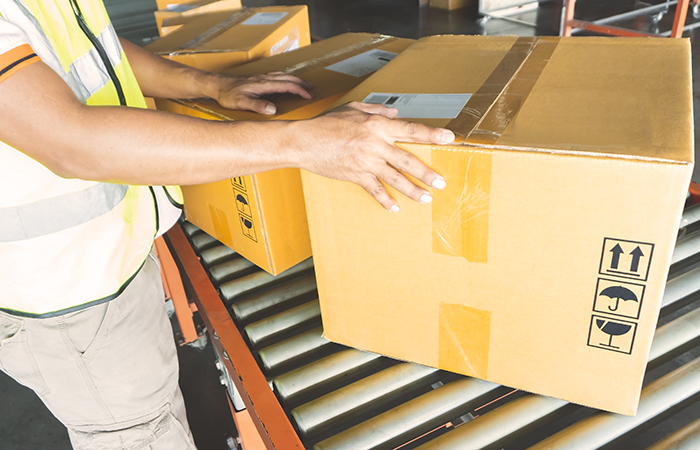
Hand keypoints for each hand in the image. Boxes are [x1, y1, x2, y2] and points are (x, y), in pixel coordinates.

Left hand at [213, 72, 313, 114]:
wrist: (217, 85)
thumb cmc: (228, 95)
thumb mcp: (241, 103)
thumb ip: (258, 105)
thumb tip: (273, 109)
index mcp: (263, 84)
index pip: (286, 85)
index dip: (299, 90)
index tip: (309, 95)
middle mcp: (264, 79)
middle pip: (287, 78)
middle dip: (301, 83)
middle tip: (312, 89)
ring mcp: (261, 78)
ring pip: (282, 76)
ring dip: (295, 79)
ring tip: (303, 84)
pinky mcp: (258, 79)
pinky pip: (276, 76)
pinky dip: (286, 78)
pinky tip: (286, 81)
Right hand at [293, 102, 454, 210]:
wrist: (304, 141)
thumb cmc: (326, 123)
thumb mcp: (353, 108)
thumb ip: (377, 111)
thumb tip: (395, 114)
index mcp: (377, 125)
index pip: (411, 130)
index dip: (432, 134)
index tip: (450, 138)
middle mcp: (375, 144)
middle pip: (408, 160)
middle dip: (427, 173)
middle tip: (441, 183)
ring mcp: (366, 162)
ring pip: (395, 178)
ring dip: (412, 190)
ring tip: (426, 199)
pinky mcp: (355, 175)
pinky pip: (375, 190)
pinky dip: (385, 200)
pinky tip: (395, 207)